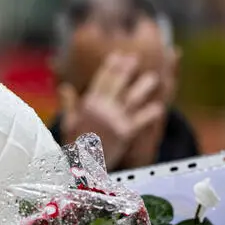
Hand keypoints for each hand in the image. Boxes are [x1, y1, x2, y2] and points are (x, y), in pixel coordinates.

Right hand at [59, 53, 163, 169]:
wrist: (81, 168)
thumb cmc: (74, 145)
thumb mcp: (68, 123)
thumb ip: (69, 105)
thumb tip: (65, 88)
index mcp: (88, 105)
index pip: (101, 81)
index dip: (111, 67)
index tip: (119, 57)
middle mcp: (102, 110)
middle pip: (117, 85)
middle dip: (126, 70)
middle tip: (135, 59)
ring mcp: (114, 120)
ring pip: (132, 99)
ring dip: (143, 87)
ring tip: (153, 78)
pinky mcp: (124, 134)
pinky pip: (140, 120)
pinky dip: (149, 114)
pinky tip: (159, 108)